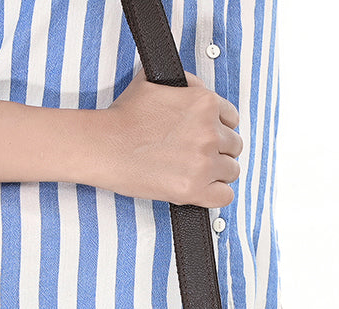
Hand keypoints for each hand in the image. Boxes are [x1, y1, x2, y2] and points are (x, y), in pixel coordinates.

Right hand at [99, 67, 242, 206]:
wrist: (103, 146)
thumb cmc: (123, 117)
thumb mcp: (155, 81)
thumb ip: (186, 84)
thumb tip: (197, 90)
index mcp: (204, 103)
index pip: (232, 119)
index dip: (219, 128)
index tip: (207, 137)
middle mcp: (209, 132)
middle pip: (234, 146)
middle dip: (219, 150)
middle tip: (198, 156)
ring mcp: (203, 162)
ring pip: (231, 171)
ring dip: (217, 173)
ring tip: (197, 173)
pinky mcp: (192, 189)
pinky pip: (224, 196)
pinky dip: (216, 194)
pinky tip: (202, 190)